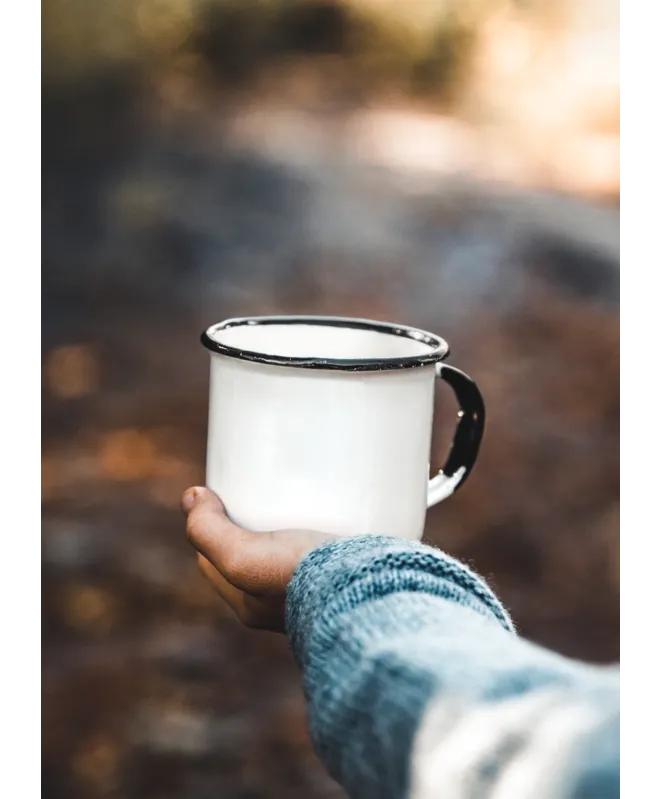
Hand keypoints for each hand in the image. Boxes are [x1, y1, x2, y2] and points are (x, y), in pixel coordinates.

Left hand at [182, 487, 335, 631]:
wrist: (370, 596)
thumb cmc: (303, 580)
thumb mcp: (242, 558)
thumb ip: (208, 531)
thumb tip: (190, 497)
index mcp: (250, 605)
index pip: (214, 558)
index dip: (212, 524)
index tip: (225, 492)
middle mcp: (278, 605)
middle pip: (251, 552)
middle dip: (250, 522)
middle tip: (260, 487)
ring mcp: (313, 594)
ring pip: (288, 552)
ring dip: (289, 525)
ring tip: (297, 492)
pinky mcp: (344, 579)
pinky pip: (323, 552)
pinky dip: (322, 531)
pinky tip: (332, 510)